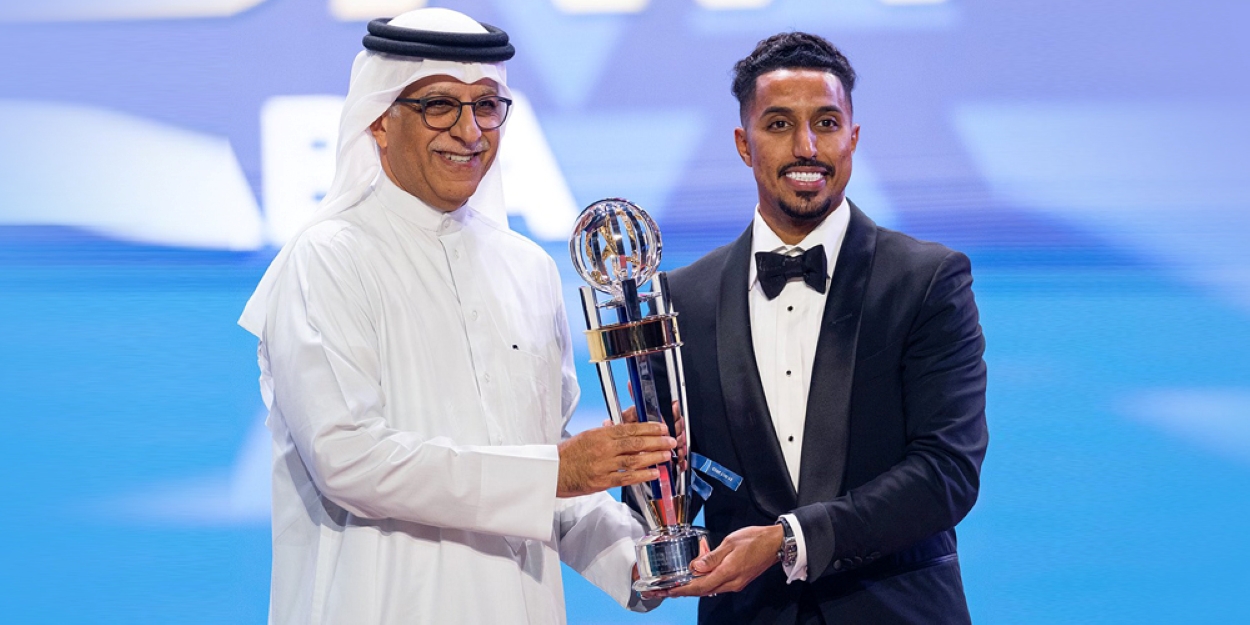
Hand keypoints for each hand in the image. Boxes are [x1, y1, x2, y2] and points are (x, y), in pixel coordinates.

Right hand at [557, 423, 674, 496]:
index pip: (629, 428)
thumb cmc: (569, 453)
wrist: (552, 471)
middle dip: (656, 441)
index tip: (662, 428)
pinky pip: (626, 478)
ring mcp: (603, 465)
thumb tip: (626, 425)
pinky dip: (642, 475)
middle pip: (635, 443)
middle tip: (669, 441)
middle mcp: (603, 448)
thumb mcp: (588, 435)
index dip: (649, 428)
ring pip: (634, 460)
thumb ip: (608, 432)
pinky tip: (654, 473)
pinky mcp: (602, 481)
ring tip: (666, 455)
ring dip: (653, 457)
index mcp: (600, 434)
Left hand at [656, 524, 782, 596]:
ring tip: (682, 580)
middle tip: (669, 588)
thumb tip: (696, 566)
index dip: (683, 590)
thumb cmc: (755, 539)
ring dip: (695, 585)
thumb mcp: (730, 543)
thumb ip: (712, 557)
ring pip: (710, 588)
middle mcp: (732, 583)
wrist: (775, 543)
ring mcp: (736, 583)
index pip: (700, 586)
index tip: (669, 591)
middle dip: (685, 590)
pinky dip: (706, 581)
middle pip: (703, 590)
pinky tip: (700, 573)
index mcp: (728, 572)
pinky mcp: (739, 581)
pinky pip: (718, 584)